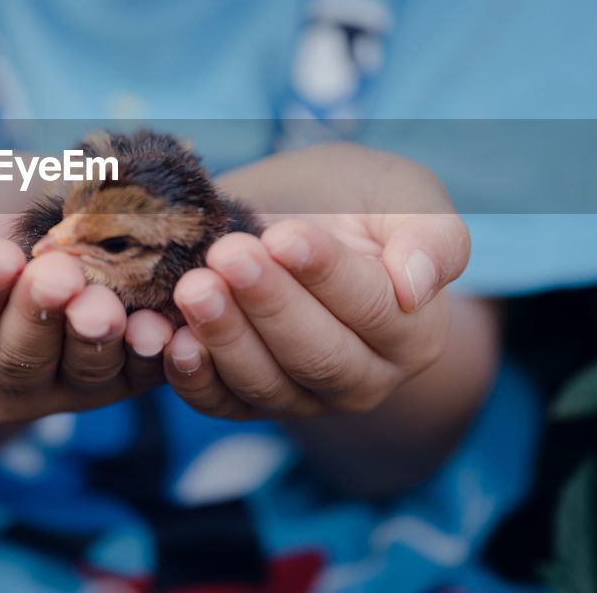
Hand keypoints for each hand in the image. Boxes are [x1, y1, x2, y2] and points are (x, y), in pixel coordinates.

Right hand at [0, 164, 174, 422]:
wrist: (44, 215)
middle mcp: (3, 382)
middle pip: (19, 358)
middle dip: (39, 314)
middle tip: (58, 273)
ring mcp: (67, 385)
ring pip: (81, 371)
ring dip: (95, 337)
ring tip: (105, 302)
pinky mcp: (123, 378)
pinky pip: (140, 374)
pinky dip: (151, 352)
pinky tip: (159, 325)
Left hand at [162, 144, 470, 419]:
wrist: (295, 210)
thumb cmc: (355, 199)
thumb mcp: (404, 194)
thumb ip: (432, 236)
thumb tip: (417, 287)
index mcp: (413, 329)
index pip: (375, 309)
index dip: (327, 275)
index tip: (284, 237)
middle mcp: (363, 377)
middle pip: (318, 354)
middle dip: (269, 305)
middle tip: (227, 255)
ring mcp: (302, 397)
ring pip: (266, 383)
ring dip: (224, 337)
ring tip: (193, 287)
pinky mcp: (245, 401)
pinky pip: (219, 402)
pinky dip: (188, 376)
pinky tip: (164, 337)